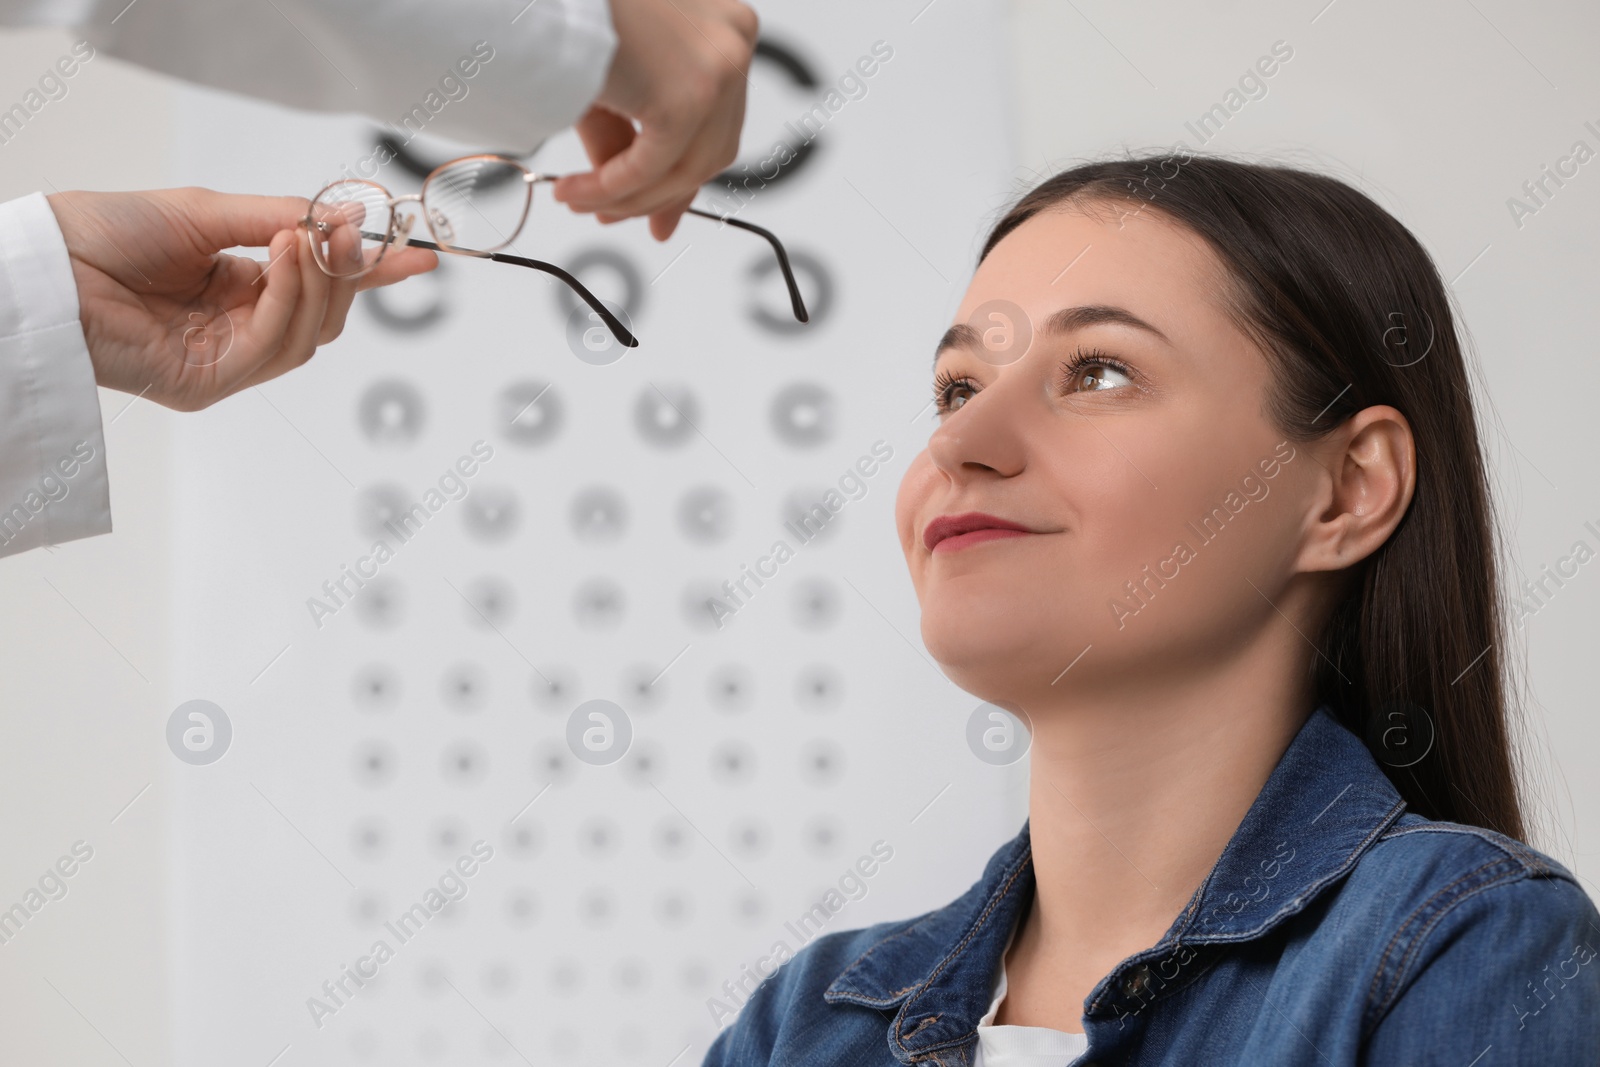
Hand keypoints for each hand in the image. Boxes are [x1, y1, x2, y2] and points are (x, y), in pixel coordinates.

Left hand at [47, 186, 436, 411]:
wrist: (46, 264)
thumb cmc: (102, 234)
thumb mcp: (207, 212)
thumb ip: (277, 218)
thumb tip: (341, 218)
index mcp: (237, 290)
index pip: (319, 288)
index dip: (370, 274)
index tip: (416, 256)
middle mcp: (236, 331)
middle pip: (325, 321)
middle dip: (347, 276)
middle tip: (352, 234)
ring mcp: (224, 362)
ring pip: (307, 338)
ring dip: (315, 284)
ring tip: (302, 238)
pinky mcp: (207, 384)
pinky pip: (271, 348)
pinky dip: (286, 301)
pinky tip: (280, 261)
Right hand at [551, 0, 758, 240]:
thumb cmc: (573, 13)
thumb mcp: (617, 81)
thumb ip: (632, 138)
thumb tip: (635, 199)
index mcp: (727, 26)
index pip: (718, 122)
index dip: (685, 175)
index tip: (662, 212)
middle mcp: (734, 43)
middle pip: (710, 151)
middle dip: (658, 195)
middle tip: (614, 215)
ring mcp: (719, 71)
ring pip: (684, 168)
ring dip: (626, 197)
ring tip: (579, 201)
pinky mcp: (690, 98)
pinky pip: (651, 168)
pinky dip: (611, 188)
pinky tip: (574, 192)